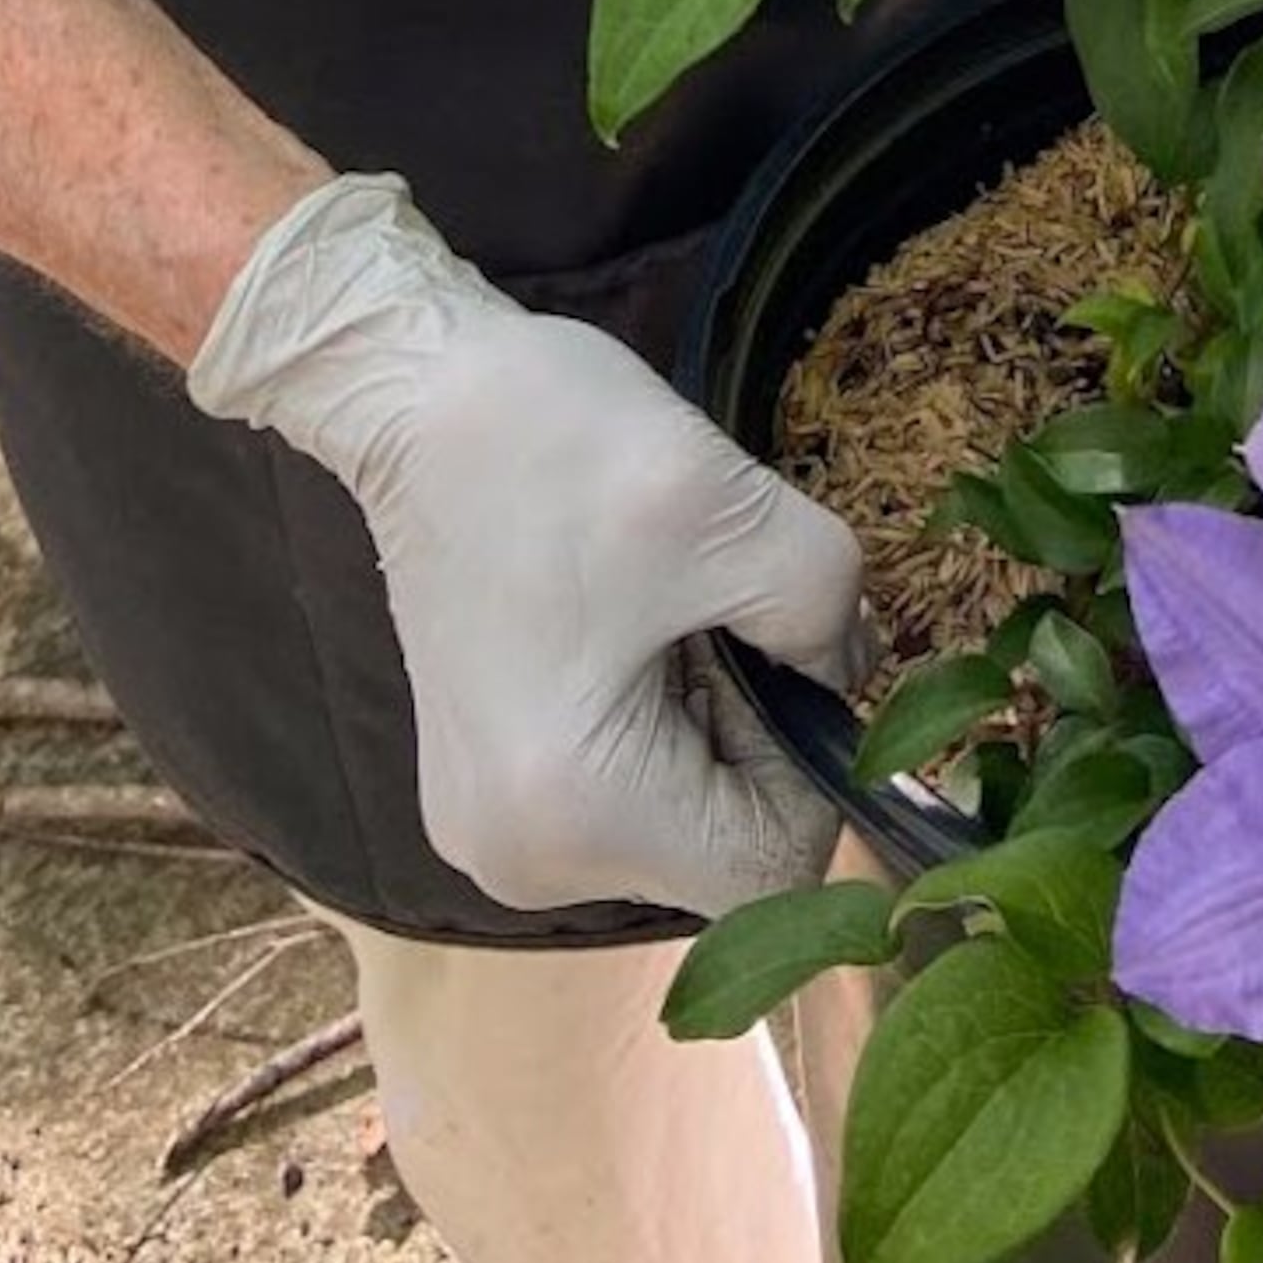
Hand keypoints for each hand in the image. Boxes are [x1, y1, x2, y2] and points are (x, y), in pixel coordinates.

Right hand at [186, 173, 864, 917]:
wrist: (417, 394)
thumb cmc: (556, 446)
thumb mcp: (732, 509)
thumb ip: (829, 614)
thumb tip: (845, 679)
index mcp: (577, 819)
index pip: (774, 868)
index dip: (809, 760)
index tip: (758, 642)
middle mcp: (523, 865)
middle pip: (721, 847)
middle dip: (752, 730)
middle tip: (704, 607)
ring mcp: (496, 835)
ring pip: (679, 814)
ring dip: (704, 715)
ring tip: (653, 606)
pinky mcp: (492, 790)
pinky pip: (623, 790)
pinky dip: (653, 714)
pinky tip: (619, 624)